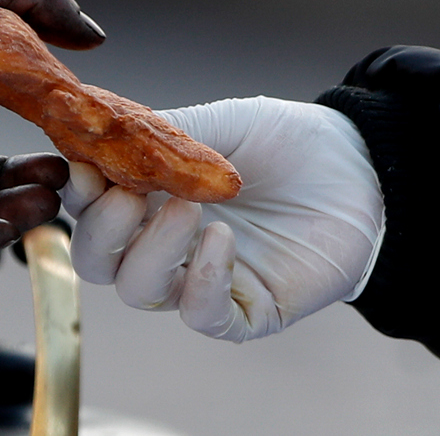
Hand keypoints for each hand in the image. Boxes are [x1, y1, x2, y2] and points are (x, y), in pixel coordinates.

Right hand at [62, 97, 383, 340]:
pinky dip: (201, 281)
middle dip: (101, 231)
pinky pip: (202, 315)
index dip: (76, 192)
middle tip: (130, 198)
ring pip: (139, 291)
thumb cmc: (287, 142)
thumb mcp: (218, 124)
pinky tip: (222, 240)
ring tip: (190, 209)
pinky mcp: (245, 310)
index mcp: (148, 195)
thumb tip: (96, 138)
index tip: (84, 169)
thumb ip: (160, 136)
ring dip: (151, 252)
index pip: (87, 206)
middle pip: (96, 261)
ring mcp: (201, 278)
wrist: (362, 166)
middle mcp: (164, 241)